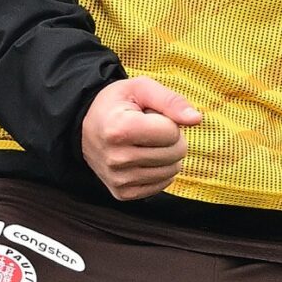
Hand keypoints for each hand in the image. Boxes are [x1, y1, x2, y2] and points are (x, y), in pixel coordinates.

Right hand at [80, 76, 200, 200]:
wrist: (86, 128)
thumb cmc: (117, 105)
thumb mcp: (140, 88)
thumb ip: (171, 100)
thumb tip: (196, 119)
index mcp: (119, 129)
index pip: (172, 132)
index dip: (167, 120)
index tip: (148, 117)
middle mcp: (116, 158)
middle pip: (175, 153)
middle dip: (171, 138)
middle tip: (150, 130)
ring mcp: (118, 179)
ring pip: (172, 171)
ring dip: (167, 155)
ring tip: (145, 143)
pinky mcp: (122, 193)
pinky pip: (162, 185)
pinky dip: (160, 171)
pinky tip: (144, 159)